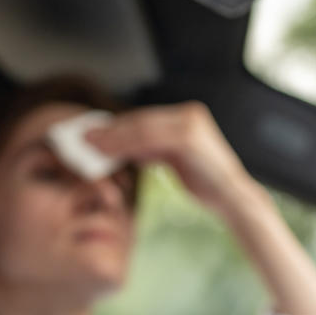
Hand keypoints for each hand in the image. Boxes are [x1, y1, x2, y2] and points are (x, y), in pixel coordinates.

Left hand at [84, 102, 257, 219]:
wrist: (233, 199)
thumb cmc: (207, 183)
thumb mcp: (175, 162)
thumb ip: (154, 150)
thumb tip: (126, 149)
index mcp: (188, 118)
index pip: (145, 120)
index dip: (117, 126)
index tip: (93, 133)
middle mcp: (189, 116)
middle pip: (140, 121)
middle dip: (109, 130)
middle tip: (82, 137)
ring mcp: (190, 124)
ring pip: (141, 128)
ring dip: (112, 137)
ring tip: (88, 145)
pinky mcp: (188, 138)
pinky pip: (149, 140)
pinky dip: (126, 145)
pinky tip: (107, 153)